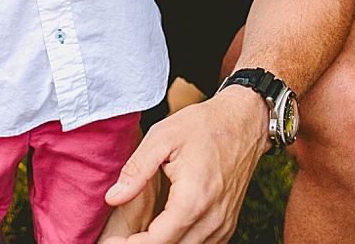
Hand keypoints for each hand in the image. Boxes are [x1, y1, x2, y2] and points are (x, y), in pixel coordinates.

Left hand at [103, 88, 270, 243]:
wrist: (244, 123)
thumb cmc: (202, 126)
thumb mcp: (162, 138)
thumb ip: (136, 170)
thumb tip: (112, 198)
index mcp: (193, 199)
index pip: (157, 240)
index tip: (110, 241)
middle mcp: (212, 219)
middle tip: (120, 238)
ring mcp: (223, 224)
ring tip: (138, 235)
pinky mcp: (227, 223)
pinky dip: (182, 242)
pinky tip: (163, 232)